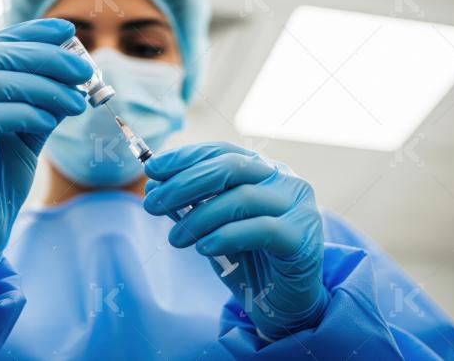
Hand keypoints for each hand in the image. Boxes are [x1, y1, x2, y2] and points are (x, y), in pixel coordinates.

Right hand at [0, 19, 90, 282]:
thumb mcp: (26, 136)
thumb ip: (43, 104)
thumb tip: (77, 75)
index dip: (31, 33)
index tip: (69, 31)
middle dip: (48, 57)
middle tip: (86, 69)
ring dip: (47, 87)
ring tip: (80, 101)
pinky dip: (27, 112)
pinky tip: (52, 121)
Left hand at [143, 142, 328, 340]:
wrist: (283, 302)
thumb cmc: (248, 258)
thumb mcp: (212, 227)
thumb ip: (189, 204)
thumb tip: (152, 186)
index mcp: (263, 169)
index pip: (221, 152)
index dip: (185, 157)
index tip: (151, 170)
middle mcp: (284, 180)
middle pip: (230, 167)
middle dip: (184, 183)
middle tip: (152, 204)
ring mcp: (298, 206)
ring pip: (242, 198)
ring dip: (199, 216)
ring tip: (175, 238)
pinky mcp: (302, 237)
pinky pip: (262, 229)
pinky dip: (226, 236)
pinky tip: (203, 248)